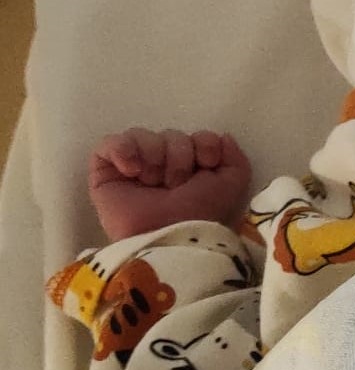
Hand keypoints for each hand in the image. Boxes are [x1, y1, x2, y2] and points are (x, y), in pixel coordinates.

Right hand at [89, 128, 251, 242]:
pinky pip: (107, 145)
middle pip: (171, 134)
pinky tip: (132, 169)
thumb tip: (222, 137)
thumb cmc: (200, 213)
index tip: (206, 163)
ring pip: (142, 136)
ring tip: (153, 181)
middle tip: (175, 184)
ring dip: (154, 155)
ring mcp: (132, 170)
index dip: (204, 143)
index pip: (197, 136)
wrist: (167, 235)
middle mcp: (161, 166)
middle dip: (178, 156)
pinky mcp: (104, 176)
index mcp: (190, 169)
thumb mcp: (231, 184)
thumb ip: (234, 157)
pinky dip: (122, 149)